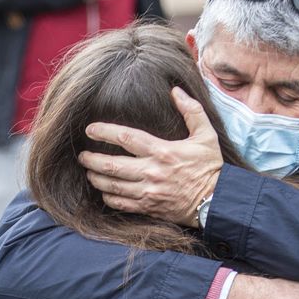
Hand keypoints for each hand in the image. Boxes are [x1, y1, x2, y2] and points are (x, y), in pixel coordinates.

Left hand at [79, 87, 223, 225]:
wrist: (217, 200)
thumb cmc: (210, 167)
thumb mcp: (206, 134)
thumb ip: (191, 110)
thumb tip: (175, 90)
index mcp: (162, 151)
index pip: (126, 137)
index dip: (104, 132)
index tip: (90, 129)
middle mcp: (151, 172)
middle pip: (112, 165)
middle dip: (92, 159)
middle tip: (82, 155)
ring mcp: (148, 192)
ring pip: (112, 186)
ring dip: (96, 178)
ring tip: (88, 171)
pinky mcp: (148, 207)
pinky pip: (120, 204)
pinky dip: (108, 197)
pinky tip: (103, 191)